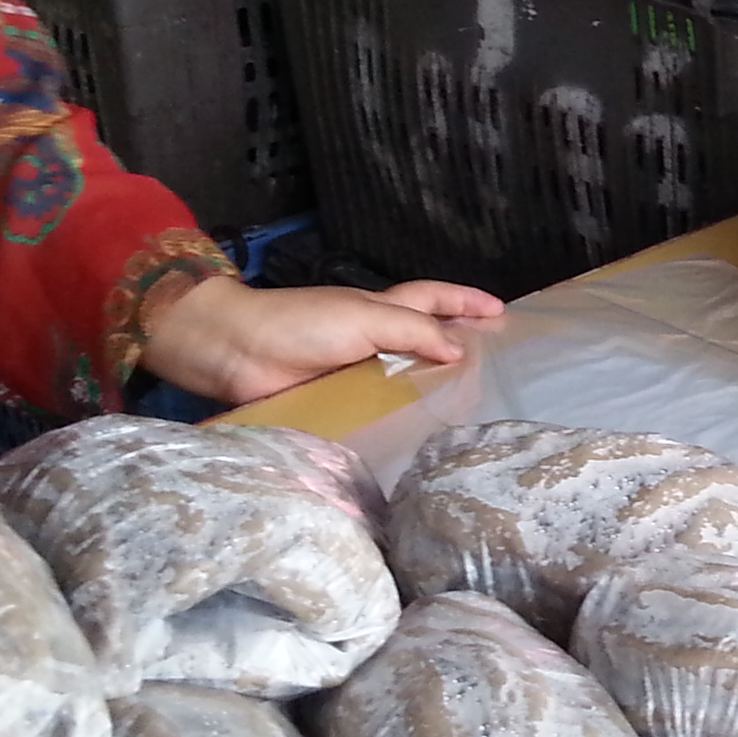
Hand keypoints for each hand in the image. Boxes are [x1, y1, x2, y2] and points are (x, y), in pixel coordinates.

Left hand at [137, 274, 504, 406]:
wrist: (237, 351)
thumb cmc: (302, 323)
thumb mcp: (365, 317)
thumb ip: (413, 331)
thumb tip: (459, 351)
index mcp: (382, 309)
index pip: (434, 299)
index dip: (465, 301)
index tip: (500, 310)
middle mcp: (372, 339)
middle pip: (424, 340)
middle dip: (458, 345)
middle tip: (495, 363)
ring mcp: (355, 372)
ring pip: (403, 380)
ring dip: (430, 390)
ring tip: (467, 410)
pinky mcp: (336, 401)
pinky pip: (375, 410)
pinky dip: (396, 418)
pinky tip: (416, 437)